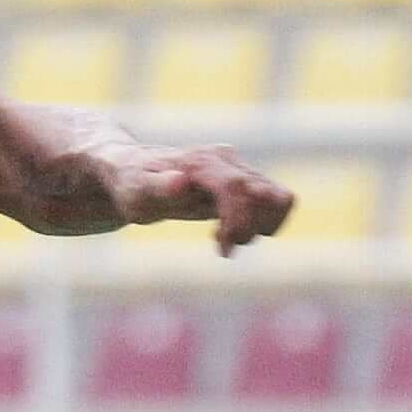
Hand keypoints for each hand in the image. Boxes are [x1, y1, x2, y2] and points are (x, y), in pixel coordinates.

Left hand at [113, 145, 296, 254]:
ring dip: (259, 227)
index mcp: (202, 163)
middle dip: (250, 228)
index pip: (238, 188)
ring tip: (224, 237)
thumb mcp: (136, 192)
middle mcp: (227, 160)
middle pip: (267, 194)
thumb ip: (159, 188)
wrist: (136, 169)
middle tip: (221, 245)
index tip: (224, 250)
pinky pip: (274, 203)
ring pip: (278, 198)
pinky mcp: (247, 180)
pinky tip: (230, 231)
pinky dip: (261, 224)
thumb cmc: (133, 184)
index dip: (238, 221)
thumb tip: (182, 182)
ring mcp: (240, 169)